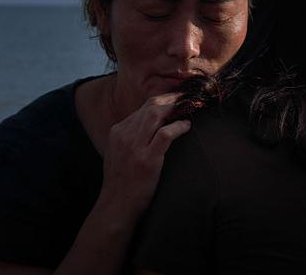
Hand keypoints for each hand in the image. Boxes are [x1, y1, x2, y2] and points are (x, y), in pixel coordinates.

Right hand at [96, 93, 190, 221]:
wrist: (116, 206)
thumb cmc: (121, 181)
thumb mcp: (118, 153)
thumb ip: (130, 137)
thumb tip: (150, 126)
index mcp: (117, 131)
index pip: (143, 108)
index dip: (163, 102)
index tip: (177, 102)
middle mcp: (124, 135)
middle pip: (150, 106)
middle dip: (171, 99)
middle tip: (187, 99)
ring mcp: (134, 147)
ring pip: (156, 114)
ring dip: (175, 108)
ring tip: (189, 108)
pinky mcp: (147, 159)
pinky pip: (166, 134)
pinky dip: (178, 127)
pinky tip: (187, 126)